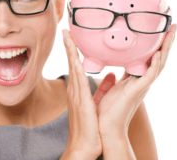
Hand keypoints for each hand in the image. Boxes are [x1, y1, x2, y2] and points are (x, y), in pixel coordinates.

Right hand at [62, 29, 101, 157]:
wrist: (83, 145)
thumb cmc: (89, 126)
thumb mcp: (97, 103)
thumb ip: (103, 88)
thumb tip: (111, 75)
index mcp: (78, 90)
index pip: (76, 65)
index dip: (74, 50)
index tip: (72, 37)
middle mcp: (74, 89)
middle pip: (71, 62)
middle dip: (69, 45)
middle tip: (66, 30)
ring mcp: (75, 94)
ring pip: (73, 67)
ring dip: (70, 51)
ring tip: (68, 36)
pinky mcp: (81, 101)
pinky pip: (78, 80)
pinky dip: (76, 66)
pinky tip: (74, 56)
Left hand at [94, 23, 176, 138]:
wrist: (106, 126)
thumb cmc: (109, 108)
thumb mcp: (114, 87)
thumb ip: (117, 77)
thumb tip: (113, 69)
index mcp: (137, 78)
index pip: (150, 58)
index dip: (156, 45)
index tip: (160, 31)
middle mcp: (143, 81)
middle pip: (158, 58)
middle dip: (166, 42)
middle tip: (172, 26)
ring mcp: (142, 86)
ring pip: (159, 64)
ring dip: (165, 49)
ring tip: (171, 33)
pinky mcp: (138, 92)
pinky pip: (149, 76)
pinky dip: (154, 65)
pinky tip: (157, 54)